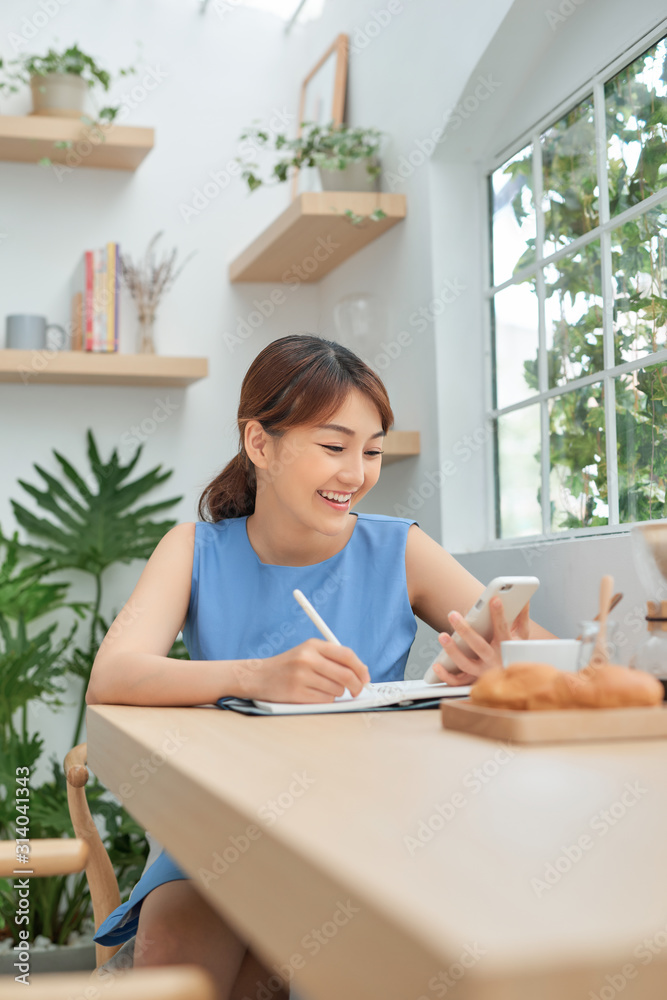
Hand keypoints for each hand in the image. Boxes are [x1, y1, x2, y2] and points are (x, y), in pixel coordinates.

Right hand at [234, 638, 370, 702]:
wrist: (259, 676)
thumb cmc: (289, 666)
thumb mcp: (308, 652)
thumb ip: (332, 658)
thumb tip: (361, 671)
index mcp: (313, 645)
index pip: (347, 655)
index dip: (361, 668)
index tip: (365, 677)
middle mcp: (307, 658)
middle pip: (346, 675)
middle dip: (356, 686)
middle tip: (357, 690)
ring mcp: (301, 676)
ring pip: (337, 690)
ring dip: (336, 693)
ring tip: (321, 688)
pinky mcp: (297, 693)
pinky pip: (325, 700)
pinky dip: (325, 700)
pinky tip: (313, 694)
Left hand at [431, 598, 530, 685]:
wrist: (516, 683)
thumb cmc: (514, 653)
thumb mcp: (521, 637)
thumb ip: (521, 617)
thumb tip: (524, 597)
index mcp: (506, 648)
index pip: (503, 630)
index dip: (499, 615)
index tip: (494, 600)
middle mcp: (494, 661)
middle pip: (479, 646)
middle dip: (465, 630)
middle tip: (452, 615)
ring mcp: (483, 673)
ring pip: (466, 664)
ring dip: (453, 651)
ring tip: (442, 636)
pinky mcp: (472, 682)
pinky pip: (457, 682)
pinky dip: (446, 675)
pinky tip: (436, 664)